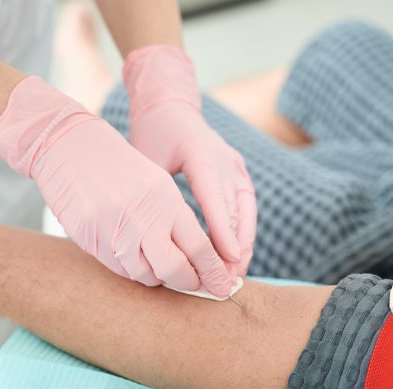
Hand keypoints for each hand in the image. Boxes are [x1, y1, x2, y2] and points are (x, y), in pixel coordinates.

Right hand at [0, 77, 234, 296]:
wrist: (68, 146)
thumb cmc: (117, 166)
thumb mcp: (154, 182)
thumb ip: (175, 218)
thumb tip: (199, 259)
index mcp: (164, 198)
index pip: (198, 247)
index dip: (212, 272)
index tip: (223, 288)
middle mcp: (141, 216)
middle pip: (174, 269)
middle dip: (189, 283)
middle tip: (196, 287)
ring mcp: (113, 230)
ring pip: (144, 275)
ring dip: (158, 278)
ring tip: (162, 268)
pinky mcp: (89, 238)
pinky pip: (117, 269)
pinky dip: (131, 270)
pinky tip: (134, 259)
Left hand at [123, 45, 256, 276]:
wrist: (169, 107)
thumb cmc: (152, 135)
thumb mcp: (146, 162)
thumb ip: (155, 196)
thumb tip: (153, 239)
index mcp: (202, 155)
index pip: (215, 198)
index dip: (223, 230)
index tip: (231, 257)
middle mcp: (225, 160)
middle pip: (234, 209)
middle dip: (235, 246)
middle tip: (230, 278)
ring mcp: (236, 166)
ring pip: (245, 211)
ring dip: (243, 243)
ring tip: (237, 274)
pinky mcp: (238, 174)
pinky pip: (245, 207)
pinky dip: (242, 232)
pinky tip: (237, 257)